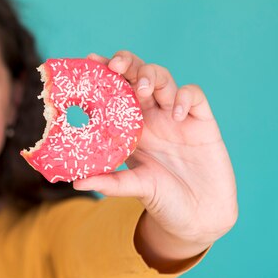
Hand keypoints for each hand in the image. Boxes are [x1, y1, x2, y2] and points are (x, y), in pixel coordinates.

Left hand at [73, 51, 237, 243]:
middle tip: (116, 66)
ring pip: (164, 79)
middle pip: (139, 75)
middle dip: (128, 63)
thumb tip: (76, 182)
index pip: (116, 90)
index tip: (89, 61)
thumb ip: (108, 182)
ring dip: (152, 76)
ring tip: (143, 89)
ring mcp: (177, 116)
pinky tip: (175, 114)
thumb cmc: (163, 198)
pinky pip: (194, 95)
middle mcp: (152, 116)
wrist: (197, 216)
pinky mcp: (202, 122)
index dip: (104, 73)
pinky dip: (184, 97)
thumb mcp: (133, 187)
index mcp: (130, 126)